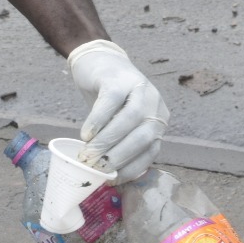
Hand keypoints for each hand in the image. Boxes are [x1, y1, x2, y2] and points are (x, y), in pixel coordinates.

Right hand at [66, 40, 167, 181]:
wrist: (98, 62)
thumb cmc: (109, 101)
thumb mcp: (120, 123)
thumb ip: (120, 144)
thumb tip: (107, 175)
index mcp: (158, 118)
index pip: (152, 149)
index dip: (132, 167)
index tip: (112, 180)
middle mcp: (154, 103)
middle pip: (144, 135)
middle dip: (121, 156)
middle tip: (98, 168)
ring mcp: (138, 87)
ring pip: (129, 119)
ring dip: (108, 141)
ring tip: (89, 153)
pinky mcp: (118, 77)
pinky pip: (111, 101)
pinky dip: (98, 121)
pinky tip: (86, 134)